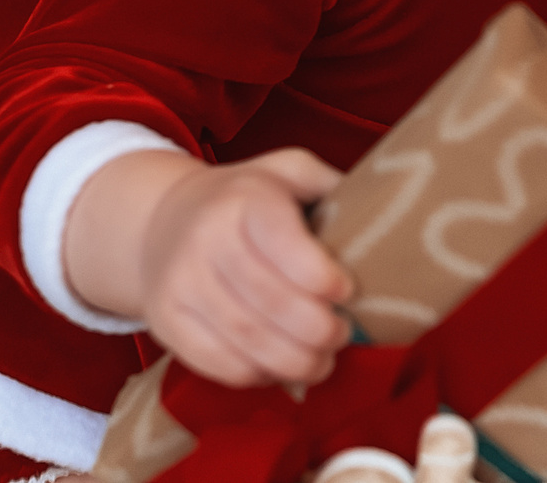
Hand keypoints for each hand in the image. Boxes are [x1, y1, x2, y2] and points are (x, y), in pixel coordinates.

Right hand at [65, 147, 357, 387]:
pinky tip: (280, 368)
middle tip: (342, 334)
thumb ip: (329, 184)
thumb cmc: (243, 199)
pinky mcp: (166, 321)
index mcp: (244, 198)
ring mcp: (181, 283)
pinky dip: (258, 375)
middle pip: (268, 300)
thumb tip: (384, 208)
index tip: (348, 291)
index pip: (283, 242)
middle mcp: (206, 239)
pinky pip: (217, 362)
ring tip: (322, 362)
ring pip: (245, 337)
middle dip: (316, 329)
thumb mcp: (285, 171)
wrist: (162, 221)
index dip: (320, 275)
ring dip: (294, 361)